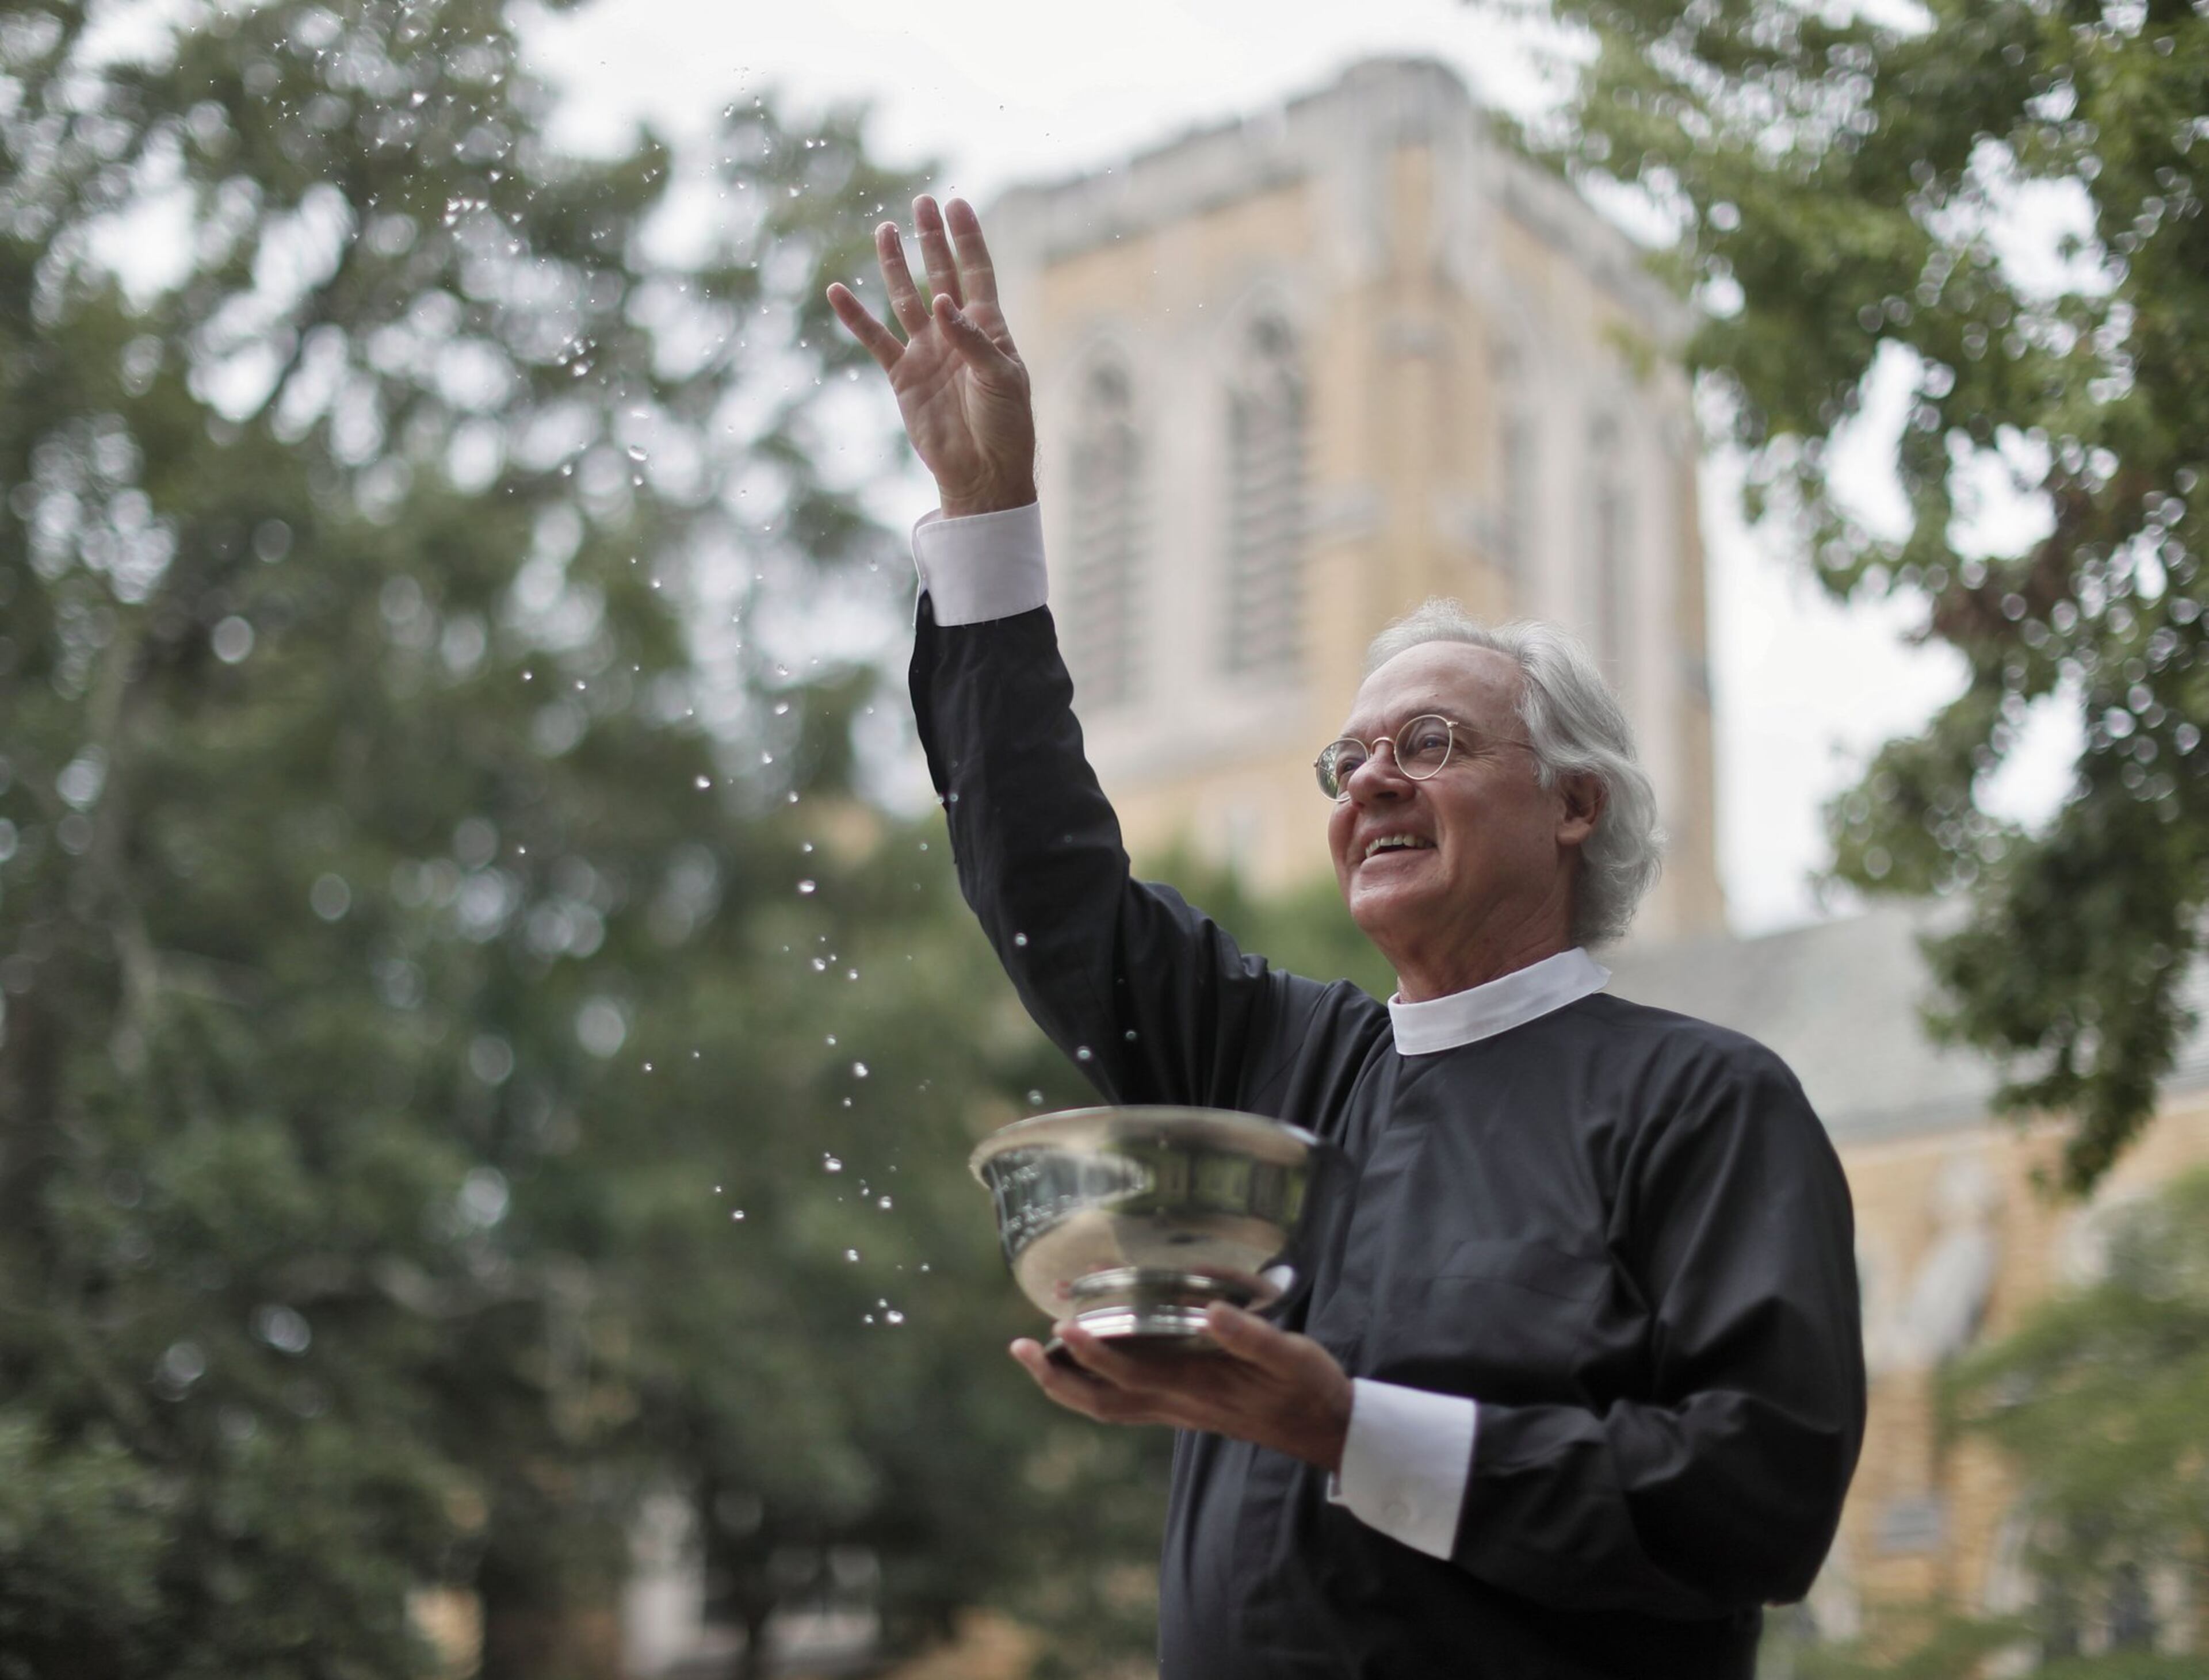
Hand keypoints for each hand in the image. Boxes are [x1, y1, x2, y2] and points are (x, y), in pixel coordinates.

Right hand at [827, 195, 1036, 518]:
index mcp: (989, 328)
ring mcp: (927, 352)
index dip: (967, 238)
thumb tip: (940, 302)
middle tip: (922, 203)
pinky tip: (838, 291)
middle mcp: (955, 334)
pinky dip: (856, 318)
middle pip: (940, 275)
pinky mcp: (903, 376)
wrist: (983, 472)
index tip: (957, 204)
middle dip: (931, 240)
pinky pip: (875, 340)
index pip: (976, 272)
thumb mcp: (1001, 379)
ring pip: (905, 298)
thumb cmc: (1006, 426)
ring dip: (894, 266)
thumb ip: (972, 340)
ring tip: (885, 230)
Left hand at [1011, 1303, 1353, 1471]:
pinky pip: (1125, 1403)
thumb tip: (1209, 1310)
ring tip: (1035, 1353)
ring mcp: (1178, 1410)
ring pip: (1107, 1406)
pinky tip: (1086, 1364)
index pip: (1132, 1373)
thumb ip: (1250, 1336)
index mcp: (1197, 1387)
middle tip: (1018, 1346)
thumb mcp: (1290, 1355)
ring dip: (1067, 1384)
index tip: (1060, 1325)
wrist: (1325, 1428)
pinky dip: (1095, 1386)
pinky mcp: (1184, 1407)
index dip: (1093, 1351)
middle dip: (1056, 1376)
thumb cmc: (1308, 1387)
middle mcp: (1178, 1404)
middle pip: (1101, 1400)